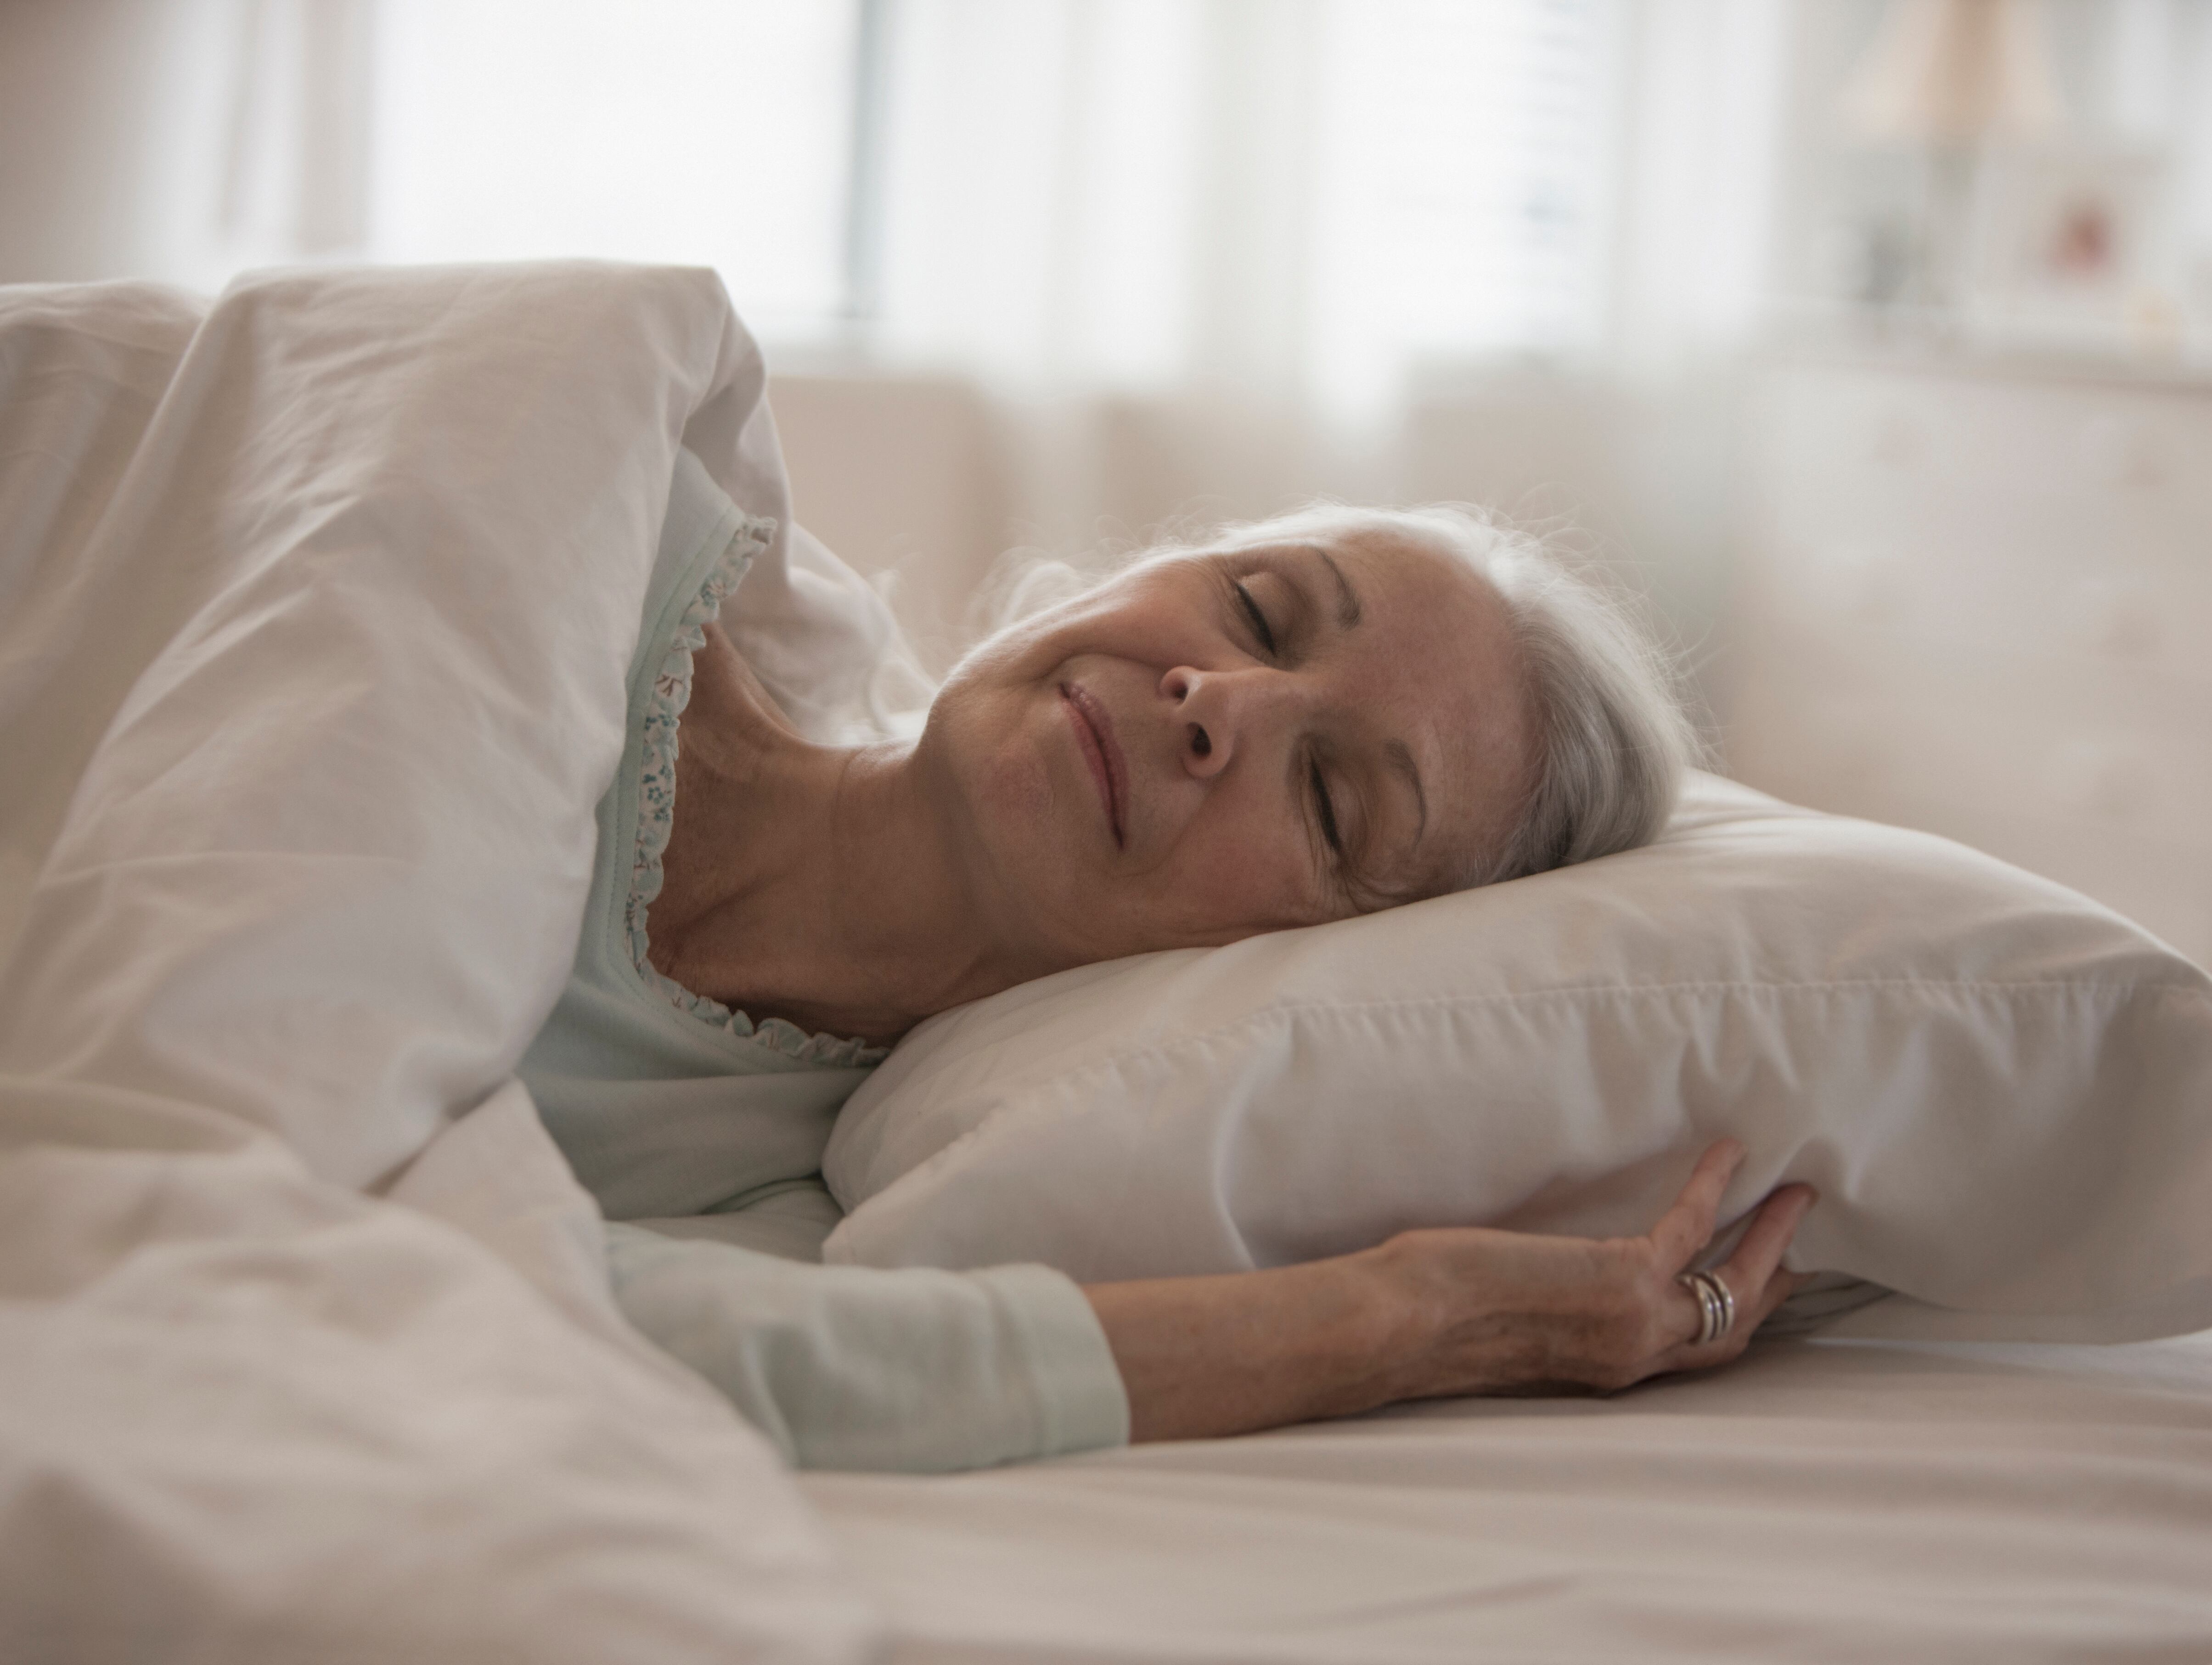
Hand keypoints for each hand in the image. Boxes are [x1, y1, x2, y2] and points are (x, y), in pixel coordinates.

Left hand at [1086, 1140, 1815, 1441]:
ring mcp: (1634, 1323)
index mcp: (1607, 1368)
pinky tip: (1726, 1150)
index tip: (1768, 1283)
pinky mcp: (1621, 1280)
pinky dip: (1711, 1186)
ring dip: (1772, 1236)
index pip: (1695, 1352)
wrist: (1401, 1329)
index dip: (1736, 1316)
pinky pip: (1688, 1226)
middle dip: (1777, 1281)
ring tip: (1798, 1191)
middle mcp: (1632, 1356)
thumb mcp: (1509, 1322)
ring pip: (1736, 1283)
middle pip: (1735, 1326)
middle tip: (1809, 1241)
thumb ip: (1548, 1308)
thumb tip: (1541, 1275)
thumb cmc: (1429, 1321)